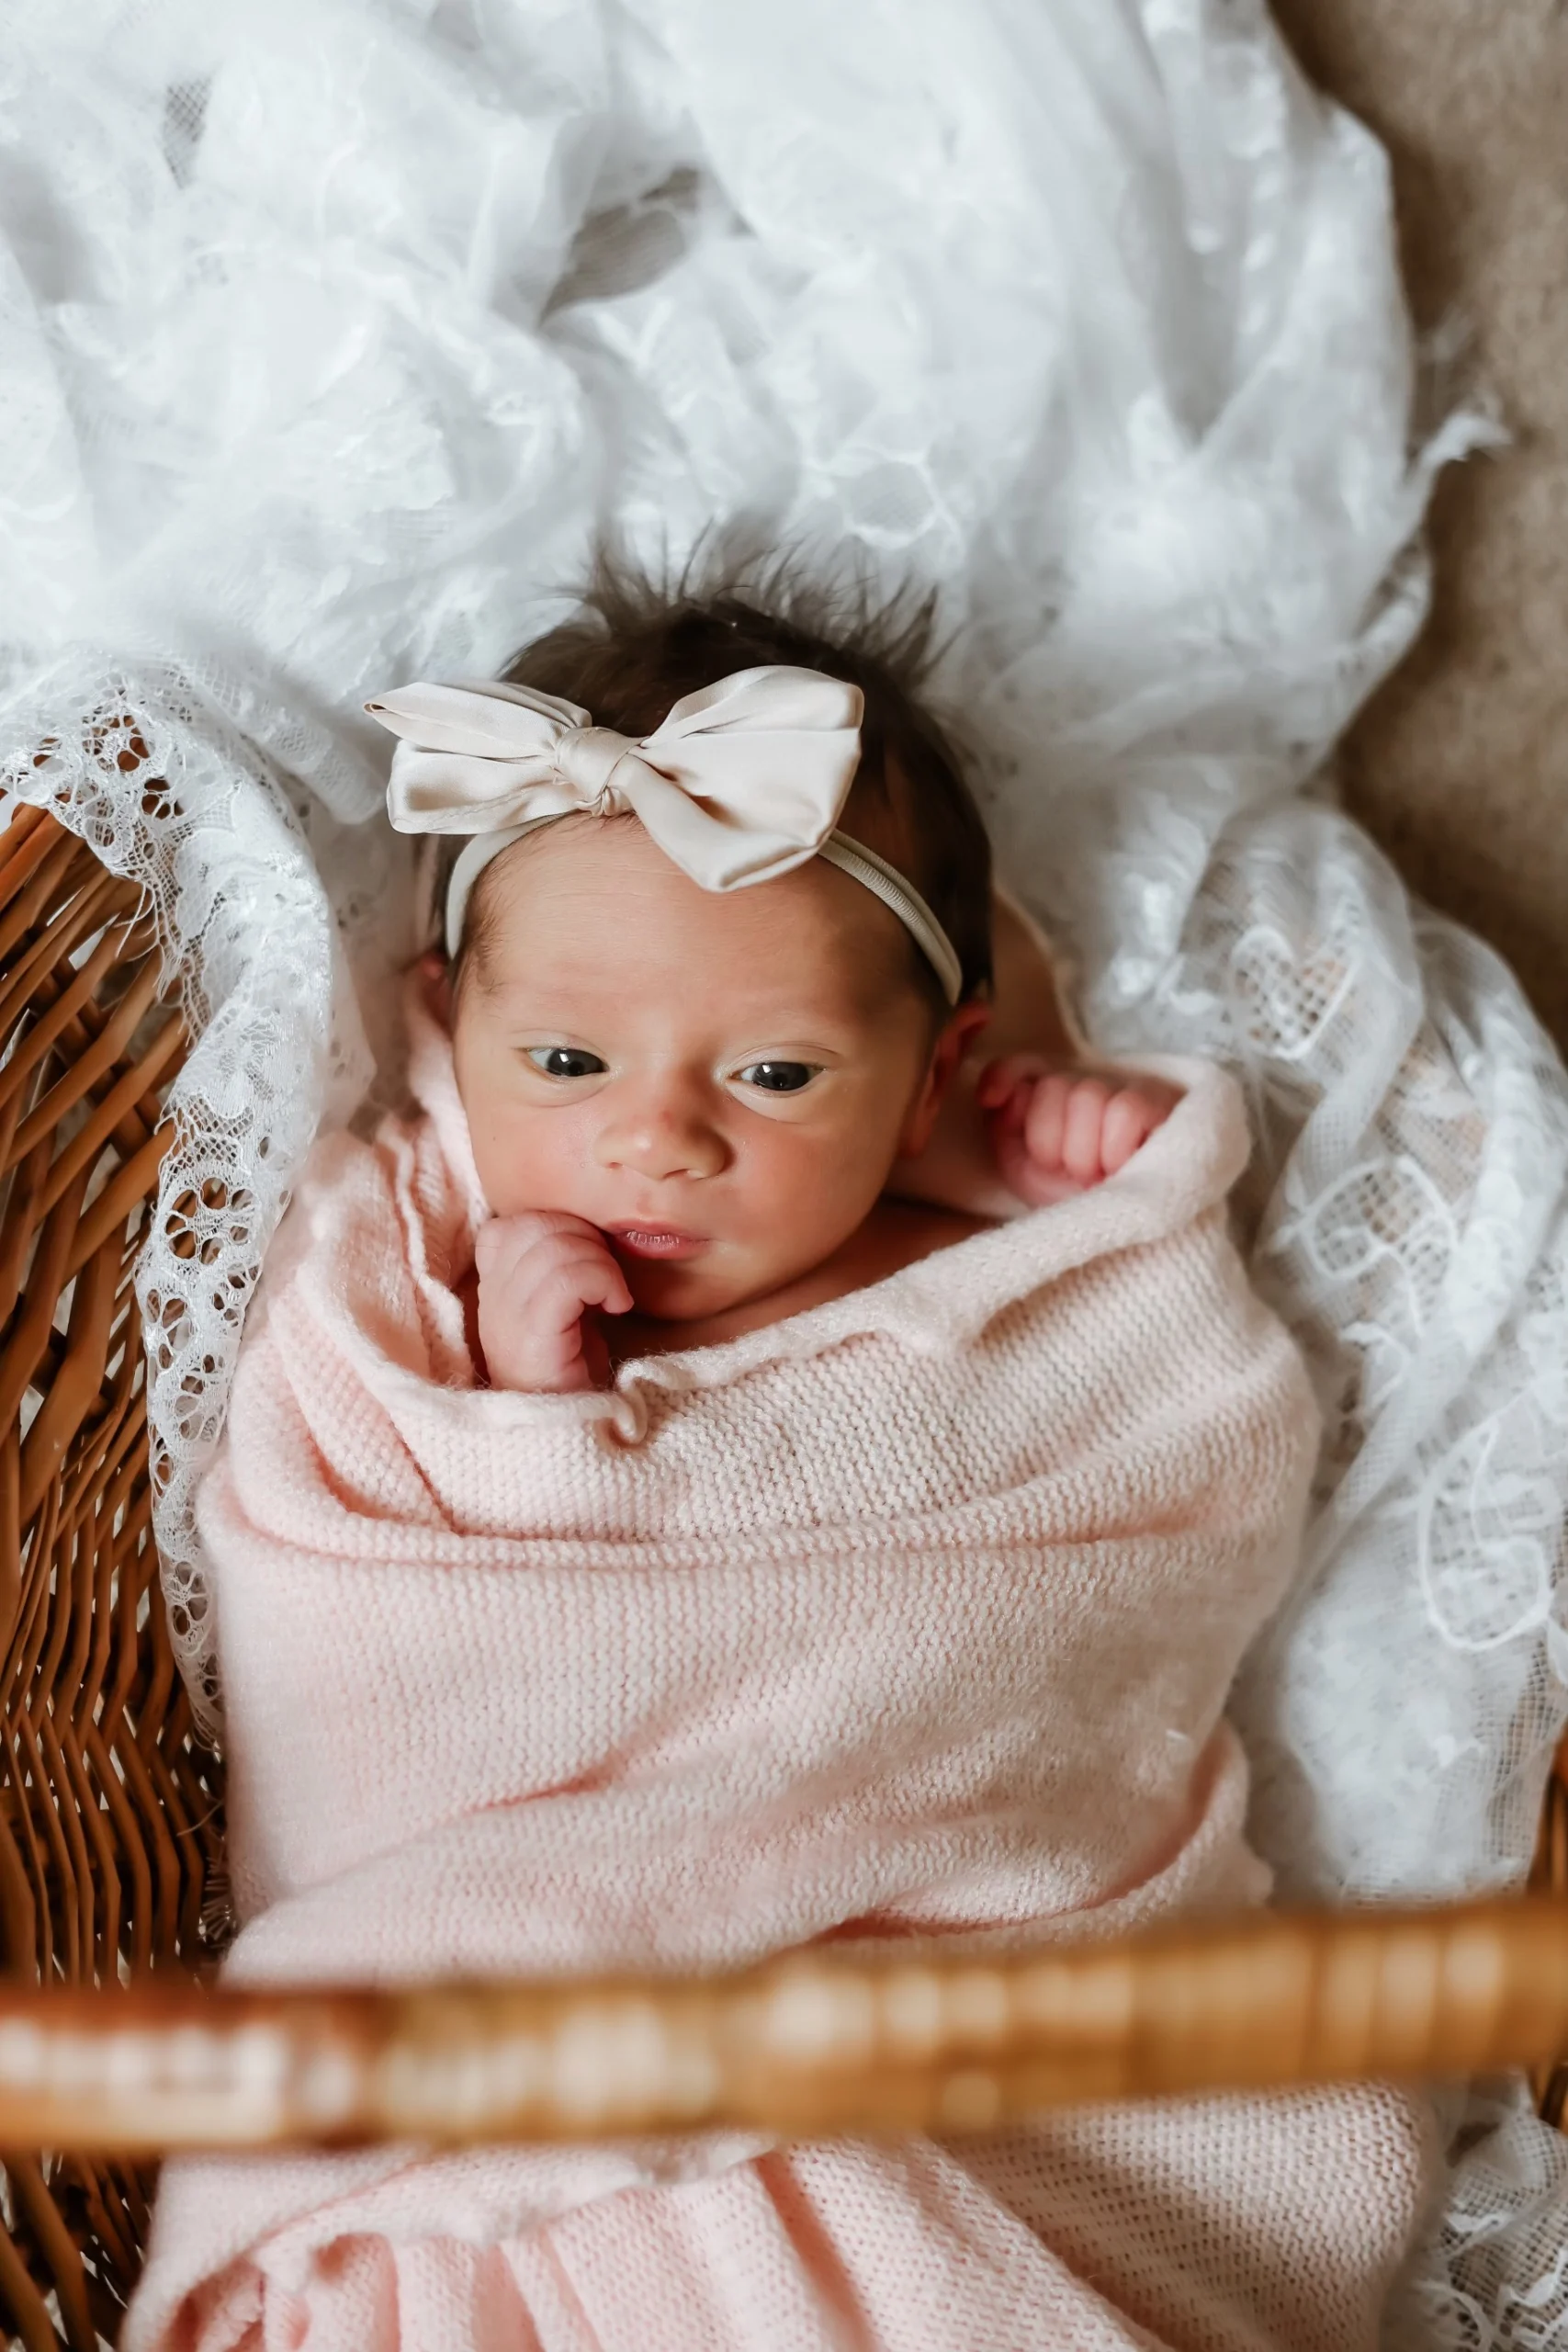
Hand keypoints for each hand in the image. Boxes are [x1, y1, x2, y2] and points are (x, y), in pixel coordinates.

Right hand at [474, 1211, 631, 1392]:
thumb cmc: (574, 1380)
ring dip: (599, 1262)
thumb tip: (594, 1233)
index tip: (587, 1260)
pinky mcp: (531, 1339)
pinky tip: (616, 1307)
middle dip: (583, 1237)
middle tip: (607, 1277)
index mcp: (495, 1293)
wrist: (570, 1442)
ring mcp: (506, 1321)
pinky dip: (603, 1281)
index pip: (506, 1228)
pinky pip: (567, 1278)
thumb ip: (563, 1274)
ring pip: (552, 1248)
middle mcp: (491, 1302)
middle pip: (532, 1226)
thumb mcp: (565, 1316)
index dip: (554, 1226)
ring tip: (613, 1296)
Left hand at [976, 1055, 1178, 1207]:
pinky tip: (1123, 1168)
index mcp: (1052, 1100)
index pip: (1024, 1066)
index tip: (990, 1100)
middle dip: (1050, 1143)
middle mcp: (1088, 1087)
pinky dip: (1114, 1149)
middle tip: (1071, 1173)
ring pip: (1087, 1096)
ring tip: (1099, 1176)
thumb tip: (997, 1097)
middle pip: (1052, 1086)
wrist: (1122, 1235)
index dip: (1004, 1076)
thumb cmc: (1072, 1202)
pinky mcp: (1160, 1107)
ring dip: (1084, 1153)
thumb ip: (1003, 1128)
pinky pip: (1124, 1110)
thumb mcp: (1025, 1170)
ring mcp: (1127, 1091)